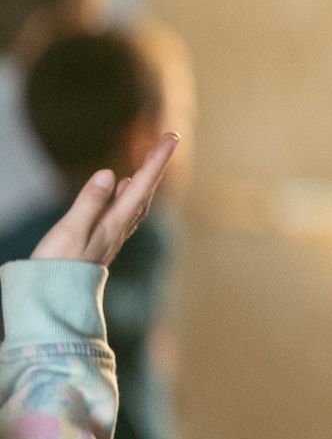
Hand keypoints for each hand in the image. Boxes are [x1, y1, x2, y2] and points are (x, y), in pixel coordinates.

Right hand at [31, 134, 178, 265]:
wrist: (52, 300)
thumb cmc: (58, 266)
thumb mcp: (71, 230)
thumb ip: (90, 202)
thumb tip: (111, 174)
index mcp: (114, 223)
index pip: (141, 185)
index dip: (157, 160)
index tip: (172, 138)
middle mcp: (118, 229)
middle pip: (145, 192)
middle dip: (156, 166)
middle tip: (168, 141)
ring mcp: (111, 236)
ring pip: (137, 202)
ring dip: (145, 179)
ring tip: (151, 162)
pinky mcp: (101, 242)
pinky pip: (124, 211)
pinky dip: (130, 195)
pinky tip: (124, 190)